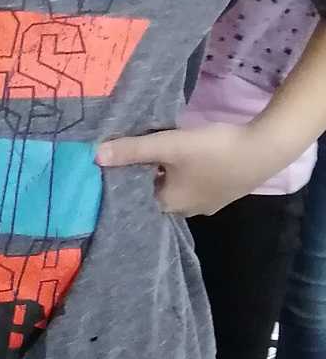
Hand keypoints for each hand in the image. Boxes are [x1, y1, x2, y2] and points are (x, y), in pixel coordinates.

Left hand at [96, 123, 275, 217]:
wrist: (264, 149)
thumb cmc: (212, 150)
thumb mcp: (168, 146)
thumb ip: (132, 150)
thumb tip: (94, 155)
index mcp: (168, 206)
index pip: (135, 197)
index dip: (125, 179)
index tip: (117, 162)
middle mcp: (186, 212)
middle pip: (155, 193)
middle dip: (145, 175)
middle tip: (136, 153)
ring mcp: (207, 205)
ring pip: (176, 188)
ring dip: (167, 174)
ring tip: (160, 153)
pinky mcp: (223, 194)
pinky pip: (195, 185)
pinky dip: (186, 174)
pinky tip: (188, 158)